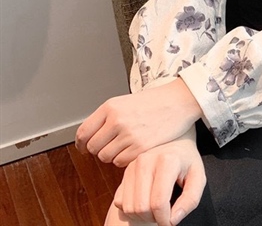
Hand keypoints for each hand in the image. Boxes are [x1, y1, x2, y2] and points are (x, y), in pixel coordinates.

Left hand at [76, 78, 202, 166]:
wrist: (179, 101)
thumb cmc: (156, 101)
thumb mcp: (126, 101)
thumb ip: (108, 116)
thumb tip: (90, 135)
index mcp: (110, 107)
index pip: (83, 132)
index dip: (81, 144)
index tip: (84, 148)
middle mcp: (116, 120)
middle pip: (93, 147)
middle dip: (99, 150)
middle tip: (111, 145)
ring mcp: (128, 134)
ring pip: (106, 157)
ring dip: (113, 155)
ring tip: (126, 145)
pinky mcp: (139, 147)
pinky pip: (120, 162)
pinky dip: (124, 159)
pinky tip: (134, 148)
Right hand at [111, 128, 204, 225]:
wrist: (176, 141)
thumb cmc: (187, 161)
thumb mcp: (198, 178)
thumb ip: (190, 200)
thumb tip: (173, 220)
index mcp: (167, 161)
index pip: (158, 202)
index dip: (164, 219)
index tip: (170, 222)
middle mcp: (146, 160)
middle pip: (141, 207)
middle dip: (153, 218)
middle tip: (164, 214)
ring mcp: (133, 165)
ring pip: (129, 207)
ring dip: (142, 215)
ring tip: (156, 208)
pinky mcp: (125, 170)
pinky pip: (120, 201)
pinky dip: (131, 208)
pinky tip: (145, 201)